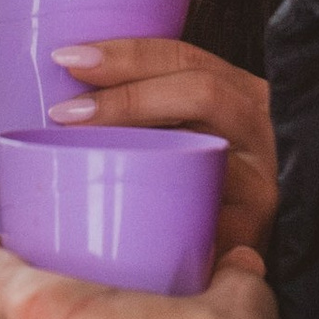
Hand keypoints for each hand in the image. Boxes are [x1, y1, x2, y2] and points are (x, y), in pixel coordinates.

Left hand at [49, 35, 277, 257]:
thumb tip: (57, 99)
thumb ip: (144, 113)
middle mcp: (259, 128)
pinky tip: (125, 215)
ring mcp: (261, 178)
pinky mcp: (252, 228)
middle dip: (128, 96)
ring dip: (144, 147)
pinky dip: (167, 210)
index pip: (184, 58)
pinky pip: (209, 214)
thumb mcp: (182, 135)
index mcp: (239, 92)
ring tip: (79, 150)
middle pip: (201, 92)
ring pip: (209, 149)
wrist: (236, 264)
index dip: (127, 53)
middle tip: (63, 112)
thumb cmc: (194, 187)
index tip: (67, 57)